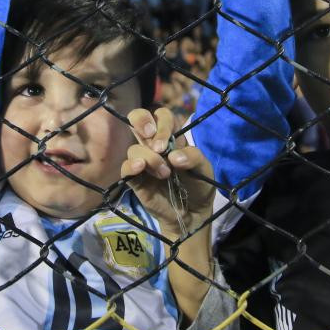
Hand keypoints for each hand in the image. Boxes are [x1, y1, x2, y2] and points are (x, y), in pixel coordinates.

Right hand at [121, 107, 214, 238]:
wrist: (193, 213)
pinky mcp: (135, 180)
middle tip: (152, 137)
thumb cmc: (199, 185)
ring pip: (134, 147)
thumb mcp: (204, 168)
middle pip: (138, 118)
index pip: (161, 115)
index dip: (162, 121)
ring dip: (150, 157)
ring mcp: (143, 161)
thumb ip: (193, 157)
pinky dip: (131, 165)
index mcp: (172, 137)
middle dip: (142, 121)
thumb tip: (173, 157)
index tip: (166, 139)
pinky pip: (125, 168)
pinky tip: (140, 168)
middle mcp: (154, 145)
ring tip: (165, 174)